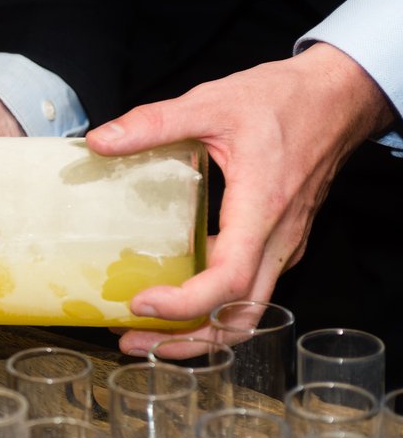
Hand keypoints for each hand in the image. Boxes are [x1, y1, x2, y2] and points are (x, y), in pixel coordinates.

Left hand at [87, 42, 394, 355]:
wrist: (338, 96)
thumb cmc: (285, 100)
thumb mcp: (211, 103)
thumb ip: (154, 122)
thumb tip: (99, 141)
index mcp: (261, 209)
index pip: (228, 280)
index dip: (184, 304)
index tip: (140, 305)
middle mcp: (278, 239)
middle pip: (239, 317)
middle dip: (185, 340)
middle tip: (132, 341)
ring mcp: (283, 245)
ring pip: (248, 312)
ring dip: (200, 332)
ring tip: (148, 335)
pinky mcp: (279, 242)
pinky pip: (250, 291)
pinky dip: (214, 309)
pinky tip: (177, 298)